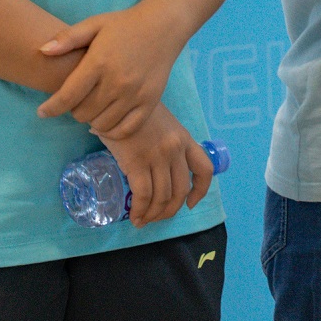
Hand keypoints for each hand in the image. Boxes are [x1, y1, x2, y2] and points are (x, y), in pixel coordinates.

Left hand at [37, 3, 185, 136]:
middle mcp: (117, 82)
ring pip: (102, 124)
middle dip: (73, 109)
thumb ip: (67, 38)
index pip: (67, 96)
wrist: (164, 26)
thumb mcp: (94, 24)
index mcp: (99, 62)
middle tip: (76, 99)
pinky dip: (112, 131)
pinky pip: (125, 130)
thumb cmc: (124, 25)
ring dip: (91, 119)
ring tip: (92, 108)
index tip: (42, 112)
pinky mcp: (150, 101)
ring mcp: (135, 94)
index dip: (50, 108)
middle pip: (82, 113)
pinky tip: (106, 121)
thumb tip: (42, 51)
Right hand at [99, 102, 212, 226]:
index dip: (200, 190)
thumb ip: (166, 143)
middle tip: (157, 218)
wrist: (116, 100)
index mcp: (185, 139)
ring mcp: (158, 156)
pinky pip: (143, 195)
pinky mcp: (137, 162)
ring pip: (162, 196)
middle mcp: (176, 149)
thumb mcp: (162, 124)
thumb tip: (158, 168)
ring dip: (153, 214)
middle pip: (180, 190)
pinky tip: (134, 217)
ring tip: (142, 220)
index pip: (205, 169)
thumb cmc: (135, 112)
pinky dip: (140, 211)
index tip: (191, 203)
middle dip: (170, 210)